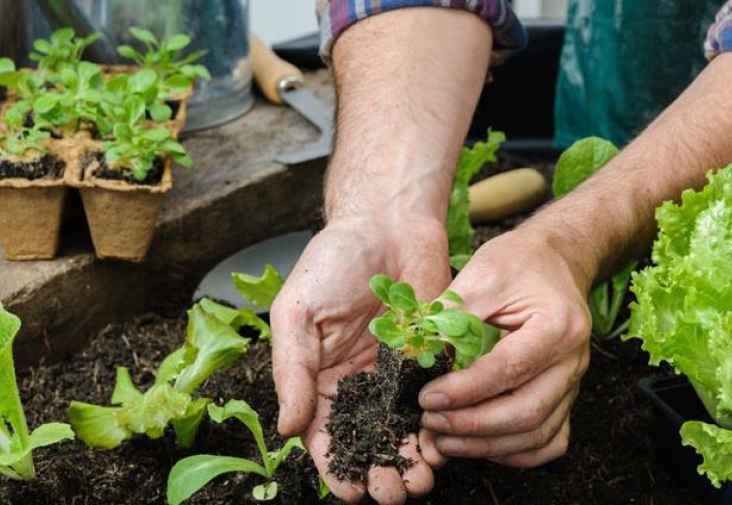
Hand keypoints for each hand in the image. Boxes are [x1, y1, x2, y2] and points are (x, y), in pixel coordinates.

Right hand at [271, 216, 449, 503]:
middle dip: (378, 474)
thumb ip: (292, 371)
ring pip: (404, 431)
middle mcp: (359, 384)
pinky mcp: (431, 360)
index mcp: (320, 378)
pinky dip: (438, 428)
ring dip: (411, 461)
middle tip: (392, 494)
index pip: (324, 437)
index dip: (335, 469)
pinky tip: (443, 447)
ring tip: (420, 483)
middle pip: (367, 442)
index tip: (349, 493)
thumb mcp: (298, 313)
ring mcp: (397, 375)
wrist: (389, 222)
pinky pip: (435, 402)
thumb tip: (288, 429)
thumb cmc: (333, 260)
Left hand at [418, 228, 591, 466]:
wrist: (556, 260)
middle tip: (430, 423)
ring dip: (488, 445)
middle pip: (527, 412)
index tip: (427, 398)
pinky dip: (517, 453)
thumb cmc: (519, 262)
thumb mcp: (482, 275)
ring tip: (444, 441)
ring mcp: (574, 382)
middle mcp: (573, 360)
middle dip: (473, 426)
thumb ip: (451, 317)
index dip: (465, 390)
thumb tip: (416, 359)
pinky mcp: (567, 396)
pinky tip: (481, 447)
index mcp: (557, 325)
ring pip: (538, 434)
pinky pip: (550, 440)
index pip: (509, 369)